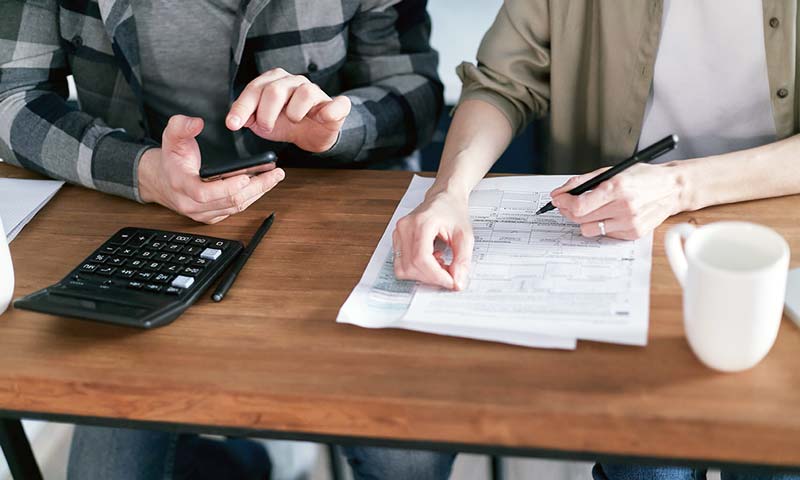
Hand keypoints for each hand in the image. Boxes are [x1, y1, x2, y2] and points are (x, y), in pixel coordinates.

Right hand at [138, 114, 285, 223]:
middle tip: (274, 174)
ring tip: (274, 177)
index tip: (246, 176)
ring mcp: (203, 213)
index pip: (205, 193)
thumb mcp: (170, 136)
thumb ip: (181, 126)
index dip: (227, 187)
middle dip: (256, 188)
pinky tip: (263, 184)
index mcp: (182, 186)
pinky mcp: (212, 216)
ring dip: (258, 192)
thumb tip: (197, 123)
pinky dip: (251, 197)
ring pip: (236, 207)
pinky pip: (235, 210)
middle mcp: (192, 204)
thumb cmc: (171, 159)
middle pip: (229, 202)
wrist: (162, 180)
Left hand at [226, 68, 350, 152]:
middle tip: (267, 127)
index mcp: (275, 81)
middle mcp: (295, 81)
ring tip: (293, 121)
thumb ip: (248, 117)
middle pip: (275, 90)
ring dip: (294, 113)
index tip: (233, 124)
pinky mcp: (336, 106)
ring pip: (304, 93)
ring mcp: (316, 92)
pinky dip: (329, 111)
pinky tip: (320, 117)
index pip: (255, 89)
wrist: (312, 134)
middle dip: (266, 114)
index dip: (242, 107)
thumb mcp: (262, 122)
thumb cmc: (287, 123)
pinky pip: (337, 104)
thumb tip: (236, 119)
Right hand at [393, 190, 473, 289]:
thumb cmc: (453, 211)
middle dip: (432, 277)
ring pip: (403, 269)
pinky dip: (416, 269)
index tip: (451, 282)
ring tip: (439, 263)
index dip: (436, 276)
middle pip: (411, 266)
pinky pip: (401, 264)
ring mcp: (398, 233)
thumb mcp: (465, 235)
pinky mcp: (396, 239)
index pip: (422, 259)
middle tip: (449, 274)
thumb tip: (457, 282)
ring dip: (423, 275)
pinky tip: (431, 260)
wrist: (444, 198)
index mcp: (422, 222)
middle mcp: (405, 227)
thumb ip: (463, 260)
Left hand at [550, 163, 687, 239]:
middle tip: (567, 204)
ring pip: (589, 230)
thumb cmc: (642, 177)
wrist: (672, 189)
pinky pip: (604, 234)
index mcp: (616, 188)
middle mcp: (623, 208)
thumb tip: (560, 192)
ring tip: (591, 209)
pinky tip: (610, 214)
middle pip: (580, 219)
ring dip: (584, 220)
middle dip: (568, 210)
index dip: (563, 203)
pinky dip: (601, 224)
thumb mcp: (611, 171)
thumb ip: (583, 181)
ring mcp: (629, 223)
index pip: (578, 205)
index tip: (557, 199)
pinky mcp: (633, 233)